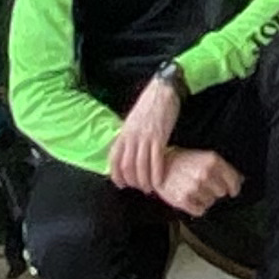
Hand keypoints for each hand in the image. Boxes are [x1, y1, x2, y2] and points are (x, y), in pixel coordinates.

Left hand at [111, 72, 184, 195]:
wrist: (163, 90)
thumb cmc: (149, 105)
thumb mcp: (133, 120)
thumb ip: (128, 136)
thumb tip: (126, 151)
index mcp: (123, 133)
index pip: (114, 160)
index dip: (116, 175)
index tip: (121, 184)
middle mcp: (132, 137)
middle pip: (127, 166)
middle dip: (132, 181)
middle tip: (138, 188)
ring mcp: (145, 138)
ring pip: (141, 166)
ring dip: (144, 181)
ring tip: (148, 188)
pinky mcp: (159, 137)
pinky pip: (156, 161)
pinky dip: (156, 174)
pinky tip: (159, 181)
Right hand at [156, 148, 244, 218]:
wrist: (160, 166)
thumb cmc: (183, 161)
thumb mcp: (206, 158)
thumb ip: (224, 168)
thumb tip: (240, 180)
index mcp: (213, 161)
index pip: (233, 181)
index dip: (234, 187)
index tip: (233, 190)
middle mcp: (205, 174)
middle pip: (222, 193)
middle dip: (215, 190)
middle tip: (204, 185)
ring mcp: (195, 188)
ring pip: (211, 202)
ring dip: (205, 198)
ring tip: (194, 189)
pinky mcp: (184, 200)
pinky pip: (200, 211)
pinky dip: (196, 207)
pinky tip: (190, 197)